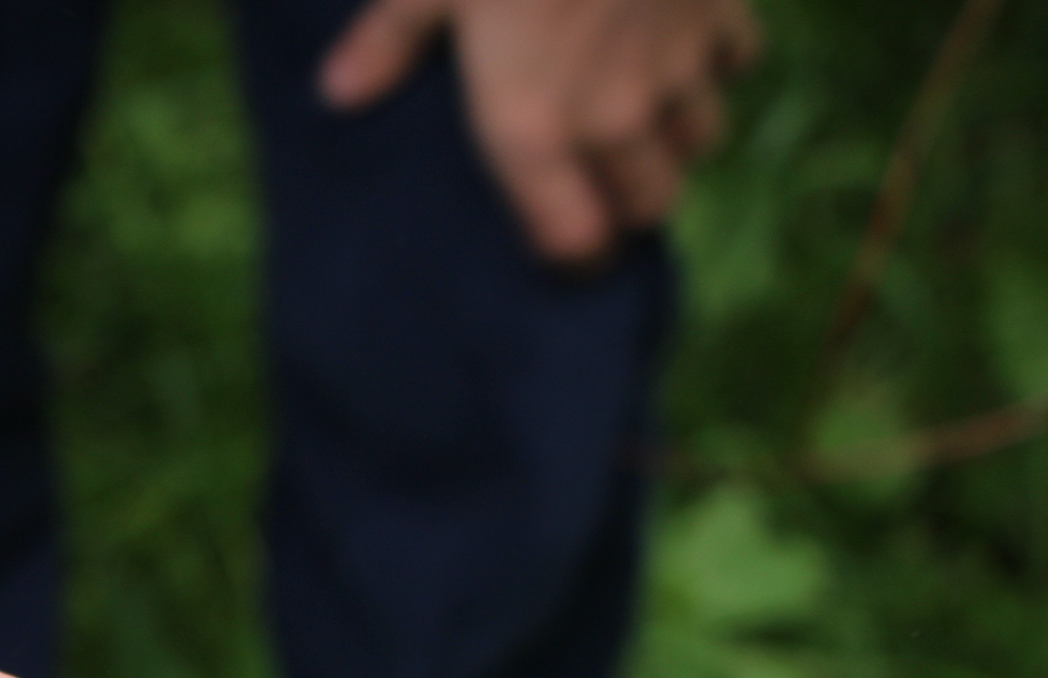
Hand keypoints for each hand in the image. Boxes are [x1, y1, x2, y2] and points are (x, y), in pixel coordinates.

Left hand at [320, 0, 761, 263]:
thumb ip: (390, 42)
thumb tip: (338, 94)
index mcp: (533, 127)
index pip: (574, 243)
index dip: (572, 257)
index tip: (560, 250)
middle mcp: (613, 118)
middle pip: (648, 207)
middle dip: (628, 203)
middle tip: (601, 184)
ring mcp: (678, 69)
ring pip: (698, 143)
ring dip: (673, 138)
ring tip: (640, 115)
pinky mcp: (723, 15)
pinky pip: (735, 65)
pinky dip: (714, 61)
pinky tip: (680, 37)